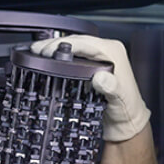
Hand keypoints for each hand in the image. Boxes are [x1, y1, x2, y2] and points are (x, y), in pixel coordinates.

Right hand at [32, 35, 150, 141]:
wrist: (125, 123)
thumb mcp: (120, 100)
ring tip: (37, 52)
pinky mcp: (91, 66)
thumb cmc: (126, 111)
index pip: (85, 42)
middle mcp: (107, 51)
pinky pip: (74, 56)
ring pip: (73, 46)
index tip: (48, 51)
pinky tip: (48, 60)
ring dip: (55, 48)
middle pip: (77, 41)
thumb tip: (100, 77)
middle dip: (55, 43)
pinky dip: (60, 56)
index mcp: (114, 52)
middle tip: (37, 50)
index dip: (65, 44)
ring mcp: (99, 58)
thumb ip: (112, 87)